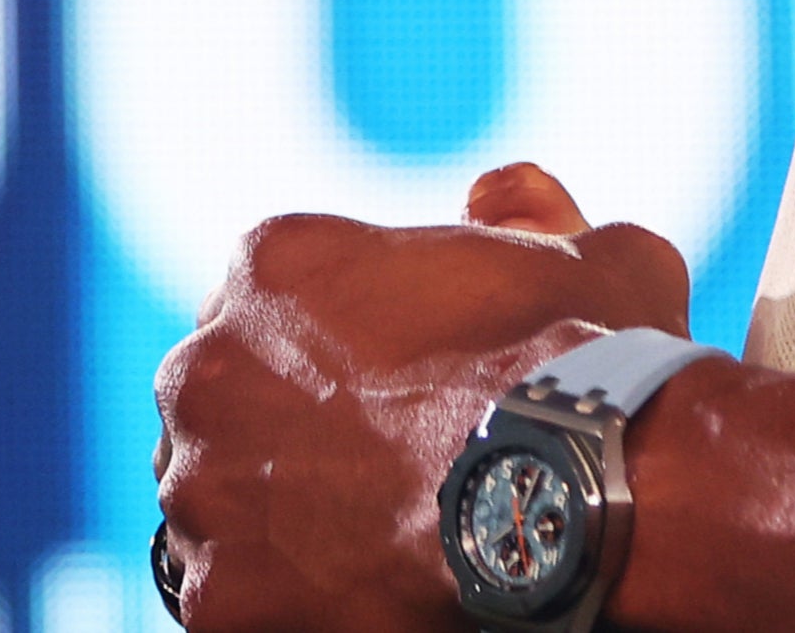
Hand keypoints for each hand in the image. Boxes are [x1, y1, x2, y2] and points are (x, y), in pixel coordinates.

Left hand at [154, 163, 691, 632]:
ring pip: (212, 498)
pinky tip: (346, 593)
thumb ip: (536, 209)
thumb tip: (490, 201)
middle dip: (273, 426)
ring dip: (262, 514)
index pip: (263, 306)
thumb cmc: (587, 368)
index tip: (373, 390)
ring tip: (353, 538)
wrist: (582, 494)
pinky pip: (225, 596)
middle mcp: (208, 364)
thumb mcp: (591, 249)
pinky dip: (274, 600)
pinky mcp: (217, 592)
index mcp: (269, 265)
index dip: (321, 351)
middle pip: (221, 397)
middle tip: (361, 470)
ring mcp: (203, 482)